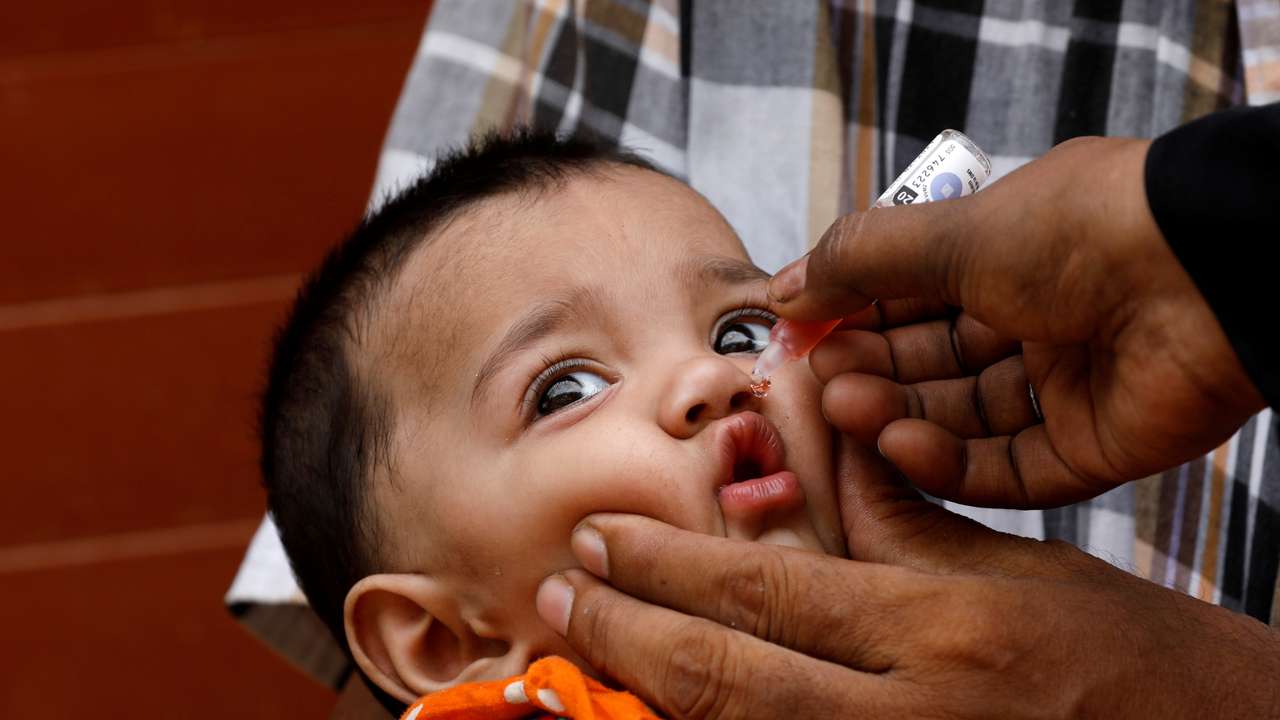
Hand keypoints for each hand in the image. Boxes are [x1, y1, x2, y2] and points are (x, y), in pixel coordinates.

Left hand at [535, 441, 1279, 718]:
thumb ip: (901, 525)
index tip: (602, 542)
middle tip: (561, 594)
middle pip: (729, 676)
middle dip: (629, 633)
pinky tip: (666, 715)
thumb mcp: (1013, 572)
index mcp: (939, 630)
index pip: (766, 591)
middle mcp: (911, 715)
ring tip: (580, 660)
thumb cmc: (1130, 658)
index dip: (668, 568)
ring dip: (648, 699)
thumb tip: (821, 463)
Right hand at [769, 137, 1264, 506]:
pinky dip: (950, 463)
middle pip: (931, 362)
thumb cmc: (1081, 230)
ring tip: (846, 408)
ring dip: (897, 416)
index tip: (796, 335)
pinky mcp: (1094, 447)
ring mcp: (1067, 387)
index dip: (852, 316)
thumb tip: (782, 289)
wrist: (1208, 274)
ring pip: (962, 418)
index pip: (911, 296)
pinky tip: (901, 445)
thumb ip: (859, 262)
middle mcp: (1037, 320)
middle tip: (817, 380)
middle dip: (870, 370)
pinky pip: (1009, 467)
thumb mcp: (951, 230)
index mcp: (1010, 255)